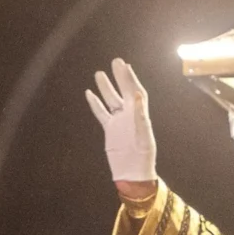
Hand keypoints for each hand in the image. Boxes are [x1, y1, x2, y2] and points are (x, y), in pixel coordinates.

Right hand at [84, 57, 157, 187]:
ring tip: (99, 73)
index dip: (131, 79)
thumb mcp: (144, 137)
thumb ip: (140, 116)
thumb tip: (138, 96)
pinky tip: (89, 93)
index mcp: (140, 115)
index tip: (125, 66)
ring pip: (111, 100)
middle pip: (124, 91)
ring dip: (106, 87)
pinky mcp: (110, 129)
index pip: (135, 91)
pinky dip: (96, 103)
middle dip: (120, 77)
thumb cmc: (143, 157)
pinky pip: (102, 113)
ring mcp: (119, 121)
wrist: (132, 173)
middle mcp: (129, 115)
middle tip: (115, 61)